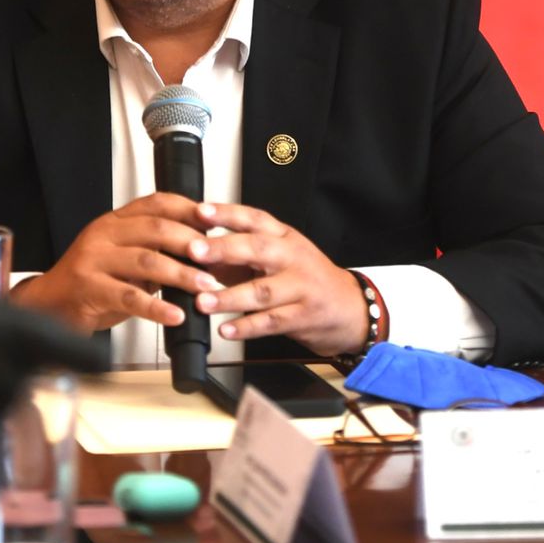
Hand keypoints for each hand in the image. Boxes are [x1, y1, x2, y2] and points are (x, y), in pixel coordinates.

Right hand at [9, 193, 223, 332]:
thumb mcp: (124, 257)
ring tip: (204, 285)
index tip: (213, 219)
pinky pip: (130, 297)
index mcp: (116, 221)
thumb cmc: (92, 281)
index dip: (187, 209)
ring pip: (146, 261)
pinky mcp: (89, 288)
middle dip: (190, 242)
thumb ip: (155, 250)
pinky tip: (175, 315)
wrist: (50, 304)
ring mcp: (94, 259)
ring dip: (181, 274)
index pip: (156, 203)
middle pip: (155, 229)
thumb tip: (202, 250)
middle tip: (214, 256)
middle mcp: (104, 234)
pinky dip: (157, 308)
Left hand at [186, 202, 368, 355]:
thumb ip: (239, 256)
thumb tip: (199, 252)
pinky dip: (246, 327)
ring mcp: (300, 287)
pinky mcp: (303, 316)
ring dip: (229, 297)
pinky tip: (226, 330)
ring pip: (262, 290)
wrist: (349, 308)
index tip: (200, 212)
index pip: (254, 218)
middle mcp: (292, 257)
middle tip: (194, 251)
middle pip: (258, 248)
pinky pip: (271, 322)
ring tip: (202, 301)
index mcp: (284, 237)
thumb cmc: (307, 279)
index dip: (227, 213)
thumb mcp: (277, 258)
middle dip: (223, 249)